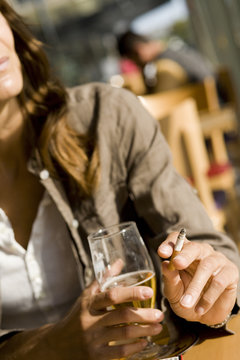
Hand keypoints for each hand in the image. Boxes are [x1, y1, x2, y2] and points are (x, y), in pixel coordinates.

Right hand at [45, 279, 162, 359]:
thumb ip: (104, 279)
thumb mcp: (87, 296)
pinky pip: (119, 352)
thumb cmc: (77, 315)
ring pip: (123, 334)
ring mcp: (93, 340)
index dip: (131, 293)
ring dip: (144, 331)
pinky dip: (135, 347)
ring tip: (158, 327)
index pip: (112, 296)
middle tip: (160, 314)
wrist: (57, 344)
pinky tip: (144, 342)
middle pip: (122, 316)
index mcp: (90, 304)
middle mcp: (90, 321)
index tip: (149, 292)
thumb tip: (119, 262)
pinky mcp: (96, 356)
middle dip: (144, 315)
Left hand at [158, 232, 238, 325]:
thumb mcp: (173, 291)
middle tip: (176, 264)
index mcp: (184, 252)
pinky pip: (219, 281)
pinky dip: (208, 297)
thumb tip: (165, 264)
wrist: (204, 316)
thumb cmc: (185, 297)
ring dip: (195, 286)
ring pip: (206, 266)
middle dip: (185, 255)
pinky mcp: (230, 272)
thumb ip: (169, 278)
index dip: (170, 243)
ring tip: (185, 303)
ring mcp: (217, 260)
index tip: (161, 253)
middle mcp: (201, 252)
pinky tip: (200, 309)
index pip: (177, 239)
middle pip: (194, 247)